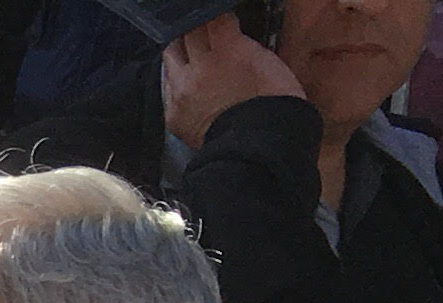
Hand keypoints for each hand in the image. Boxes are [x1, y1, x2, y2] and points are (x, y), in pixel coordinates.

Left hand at [162, 22, 307, 147]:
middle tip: (204, 34)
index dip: (217, 18)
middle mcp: (199, 67)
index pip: (213, 18)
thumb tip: (228, 37)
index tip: (220, 21)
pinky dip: (177, 82)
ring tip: (190, 54)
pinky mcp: (172, 114)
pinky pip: (168, 88)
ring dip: (181, 51)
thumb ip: (241, 45)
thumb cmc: (275, 102)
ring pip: (171, 56)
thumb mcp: (266, 61)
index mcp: (227, 50)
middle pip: (188, 34)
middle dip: (197, 30)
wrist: (260, 144)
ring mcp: (182, 91)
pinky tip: (187, 83)